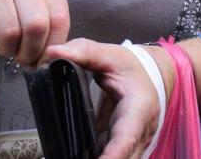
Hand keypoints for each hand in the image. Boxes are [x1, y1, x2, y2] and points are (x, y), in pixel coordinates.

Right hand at [0, 0, 70, 66]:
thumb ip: (51, 31)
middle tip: (21, 55)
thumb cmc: (5, 5)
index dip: (52, 47)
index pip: (59, 19)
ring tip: (2, 43)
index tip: (42, 56)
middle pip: (36, 26)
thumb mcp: (34, 10)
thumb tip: (56, 57)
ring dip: (6, 49)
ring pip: (10, 32)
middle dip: (29, 51)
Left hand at [42, 39, 163, 158]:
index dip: (114, 154)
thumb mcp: (106, 54)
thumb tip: (52, 53)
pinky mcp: (128, 145)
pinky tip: (77, 156)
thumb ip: (81, 52)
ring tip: (72, 158)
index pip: (127, 136)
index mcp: (139, 106)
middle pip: (126, 155)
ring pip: (124, 158)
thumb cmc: (128, 66)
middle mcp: (143, 129)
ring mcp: (137, 140)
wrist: (148, 74)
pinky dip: (101, 158)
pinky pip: (116, 156)